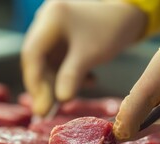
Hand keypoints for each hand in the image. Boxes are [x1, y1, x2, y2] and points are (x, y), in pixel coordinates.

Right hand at [22, 0, 145, 115]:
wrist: (128, 16)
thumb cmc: (110, 30)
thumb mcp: (90, 55)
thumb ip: (71, 76)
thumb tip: (60, 100)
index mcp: (51, 19)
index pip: (32, 54)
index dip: (34, 82)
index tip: (41, 106)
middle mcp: (46, 22)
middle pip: (37, 59)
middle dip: (44, 86)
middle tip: (47, 112)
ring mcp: (53, 30)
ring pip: (47, 62)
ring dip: (56, 82)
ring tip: (68, 100)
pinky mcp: (62, 38)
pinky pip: (58, 60)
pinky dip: (67, 74)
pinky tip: (87, 81)